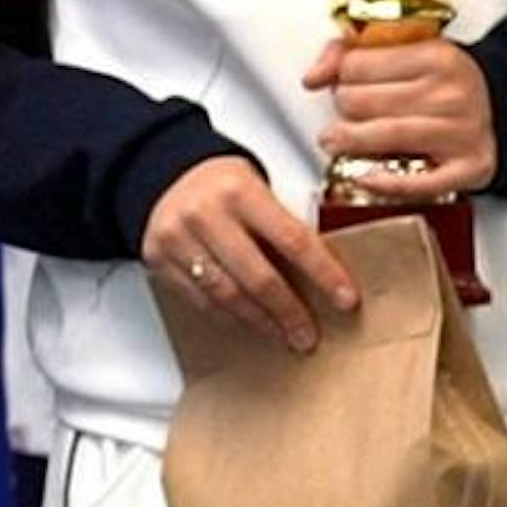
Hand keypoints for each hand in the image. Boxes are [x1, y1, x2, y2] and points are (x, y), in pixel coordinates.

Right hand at [142, 157, 360, 353]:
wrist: (162, 172)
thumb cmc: (220, 182)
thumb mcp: (257, 185)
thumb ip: (284, 221)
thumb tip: (324, 268)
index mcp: (240, 191)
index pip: (293, 239)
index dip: (324, 274)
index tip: (345, 299)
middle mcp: (206, 215)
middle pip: (258, 277)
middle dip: (290, 312)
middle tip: (309, 334)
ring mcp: (179, 240)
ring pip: (228, 296)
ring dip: (261, 322)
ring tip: (282, 335)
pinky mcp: (161, 261)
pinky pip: (201, 301)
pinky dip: (230, 317)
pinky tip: (248, 323)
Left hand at [302, 35, 496, 198]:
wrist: (504, 109)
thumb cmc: (447, 83)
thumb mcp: (409, 52)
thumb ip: (352, 52)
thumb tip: (313, 76)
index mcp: (435, 56)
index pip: (358, 65)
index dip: (342, 76)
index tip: (347, 83)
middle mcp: (449, 93)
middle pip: (362, 102)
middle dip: (345, 108)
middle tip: (348, 112)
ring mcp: (459, 132)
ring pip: (381, 136)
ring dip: (348, 142)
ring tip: (337, 141)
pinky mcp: (467, 168)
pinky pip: (418, 182)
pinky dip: (386, 184)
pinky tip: (367, 178)